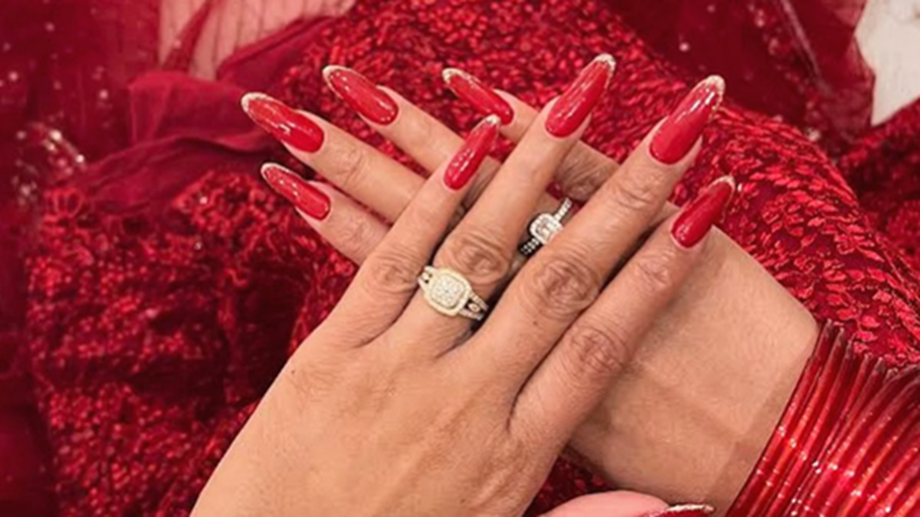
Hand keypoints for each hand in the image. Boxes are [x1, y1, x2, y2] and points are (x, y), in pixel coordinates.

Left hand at [194, 55, 725, 515]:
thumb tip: (676, 508)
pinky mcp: (332, 352)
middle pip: (556, 285)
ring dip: (532, 173)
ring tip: (577, 106)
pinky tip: (472, 144)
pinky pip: (393, 261)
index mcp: (513, 456)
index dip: (653, 276)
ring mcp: (396, 369)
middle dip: (622, 203)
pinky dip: (435, 199)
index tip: (696, 214)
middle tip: (670, 137)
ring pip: (478, 254)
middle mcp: (464, 402)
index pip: (600, 347)